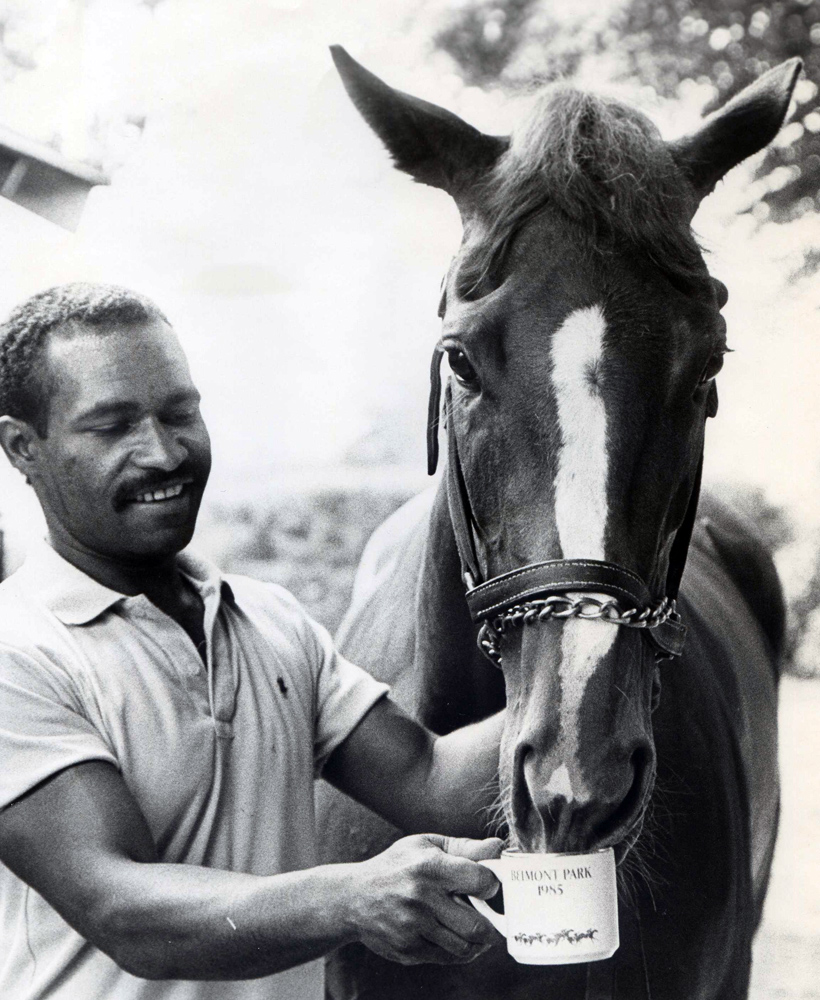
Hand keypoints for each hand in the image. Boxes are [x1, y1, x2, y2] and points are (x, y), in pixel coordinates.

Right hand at [346, 834, 502, 965]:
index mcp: (429, 867)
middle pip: (476, 925)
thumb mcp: (425, 846)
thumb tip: (498, 846)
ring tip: (477, 930)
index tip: (488, 886)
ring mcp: (413, 927)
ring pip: (464, 946)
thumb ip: (464, 848)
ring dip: (478, 942)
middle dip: (491, 925)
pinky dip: (460, 951)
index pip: (480, 881)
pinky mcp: (407, 950)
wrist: (353, 897)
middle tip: (493, 918)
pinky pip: (447, 958)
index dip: (491, 885)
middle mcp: (421, 898)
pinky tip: (458, 937)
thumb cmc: (396, 866)